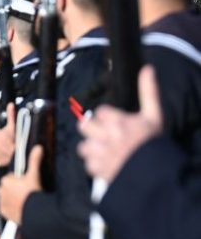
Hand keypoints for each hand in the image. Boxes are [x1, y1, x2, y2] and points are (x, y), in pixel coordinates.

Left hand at [0, 145, 43, 224]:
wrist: (33, 211)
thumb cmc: (32, 192)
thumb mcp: (34, 174)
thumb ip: (34, 160)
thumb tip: (38, 148)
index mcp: (6, 180)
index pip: (11, 178)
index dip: (19, 181)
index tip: (26, 184)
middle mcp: (0, 190)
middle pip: (8, 188)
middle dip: (14, 189)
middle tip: (26, 192)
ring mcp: (1, 201)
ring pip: (6, 197)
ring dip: (12, 198)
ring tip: (24, 200)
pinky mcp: (3, 211)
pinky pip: (5, 208)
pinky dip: (10, 208)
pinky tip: (20, 207)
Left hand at [78, 66, 162, 183]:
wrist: (155, 170)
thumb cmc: (153, 141)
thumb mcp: (153, 115)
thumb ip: (148, 92)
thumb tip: (147, 68)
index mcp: (118, 121)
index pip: (99, 112)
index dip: (106, 118)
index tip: (115, 124)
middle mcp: (106, 136)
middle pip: (84, 126)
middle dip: (91, 130)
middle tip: (102, 136)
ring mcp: (101, 153)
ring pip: (83, 147)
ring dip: (92, 150)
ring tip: (105, 152)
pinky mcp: (99, 169)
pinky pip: (88, 164)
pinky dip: (96, 166)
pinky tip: (107, 164)